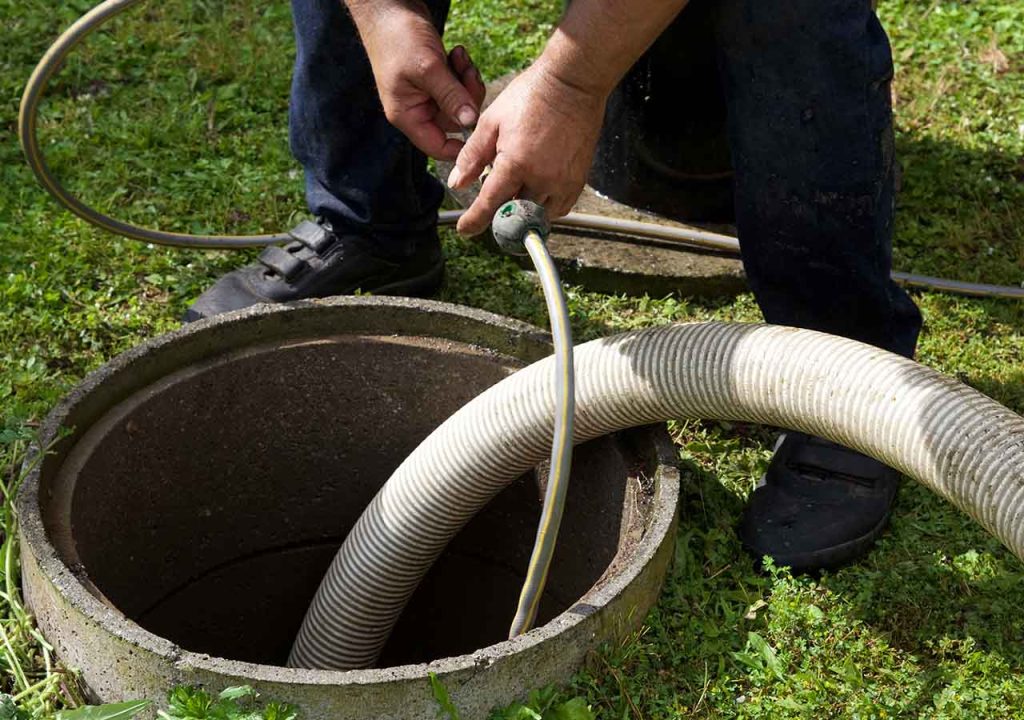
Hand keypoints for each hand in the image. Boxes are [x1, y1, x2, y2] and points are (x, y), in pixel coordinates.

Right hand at [358, 3, 485, 159]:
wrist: (389, 7)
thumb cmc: (399, 37)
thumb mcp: (428, 68)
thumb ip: (451, 97)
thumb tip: (470, 122)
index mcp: (408, 115)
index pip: (437, 147)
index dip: (460, 147)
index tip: (481, 131)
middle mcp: (417, 109)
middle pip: (455, 122)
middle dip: (467, 98)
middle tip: (467, 71)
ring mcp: (427, 94)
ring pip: (460, 102)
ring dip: (467, 80)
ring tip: (460, 56)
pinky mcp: (436, 80)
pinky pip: (458, 86)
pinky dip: (463, 71)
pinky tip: (457, 53)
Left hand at [447, 62, 606, 235]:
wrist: (572, 83)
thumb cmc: (530, 96)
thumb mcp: (491, 121)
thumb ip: (472, 155)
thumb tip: (457, 183)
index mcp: (516, 163)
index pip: (489, 204)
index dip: (474, 221)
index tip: (465, 229)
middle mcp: (541, 178)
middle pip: (514, 213)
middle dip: (500, 210)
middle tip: (494, 197)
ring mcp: (563, 181)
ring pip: (538, 215)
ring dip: (523, 210)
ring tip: (516, 190)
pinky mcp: (578, 180)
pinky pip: (560, 208)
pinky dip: (545, 207)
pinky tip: (536, 192)